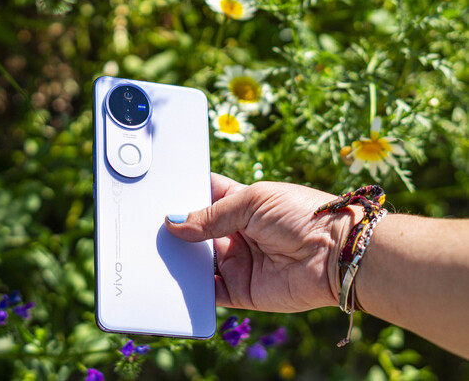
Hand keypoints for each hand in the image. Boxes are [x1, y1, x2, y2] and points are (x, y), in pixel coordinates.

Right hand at [165, 173, 360, 312]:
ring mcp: (237, 262)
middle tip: (147, 226)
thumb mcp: (252, 202)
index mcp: (240, 203)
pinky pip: (209, 291)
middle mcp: (236, 233)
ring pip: (197, 261)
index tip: (156, 193)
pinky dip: (192, 288)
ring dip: (179, 259)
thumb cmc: (302, 214)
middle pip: (195, 231)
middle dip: (175, 229)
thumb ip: (210, 215)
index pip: (204, 196)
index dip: (182, 194)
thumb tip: (173, 222)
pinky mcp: (241, 290)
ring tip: (154, 252)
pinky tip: (174, 279)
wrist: (337, 254)